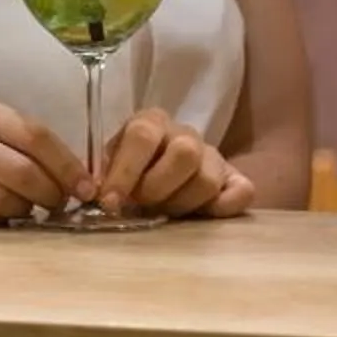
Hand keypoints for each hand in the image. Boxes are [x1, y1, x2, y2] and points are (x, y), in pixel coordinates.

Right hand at [0, 100, 90, 227]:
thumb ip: (20, 139)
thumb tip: (73, 174)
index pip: (35, 137)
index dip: (67, 166)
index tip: (87, 187)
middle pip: (23, 174)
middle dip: (51, 195)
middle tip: (60, 203)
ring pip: (3, 202)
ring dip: (25, 210)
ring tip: (26, 207)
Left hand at [96, 108, 254, 220]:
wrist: (161, 174)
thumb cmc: (129, 173)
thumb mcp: (110, 167)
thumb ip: (105, 176)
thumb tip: (93, 193)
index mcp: (150, 122)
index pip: (141, 136)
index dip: (124, 171)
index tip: (109, 202)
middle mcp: (185, 134)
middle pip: (184, 153)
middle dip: (158, 187)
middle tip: (143, 204)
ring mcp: (214, 156)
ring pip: (208, 179)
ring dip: (182, 203)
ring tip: (166, 211)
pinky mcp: (236, 179)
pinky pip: (242, 191)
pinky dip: (222, 207)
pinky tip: (202, 215)